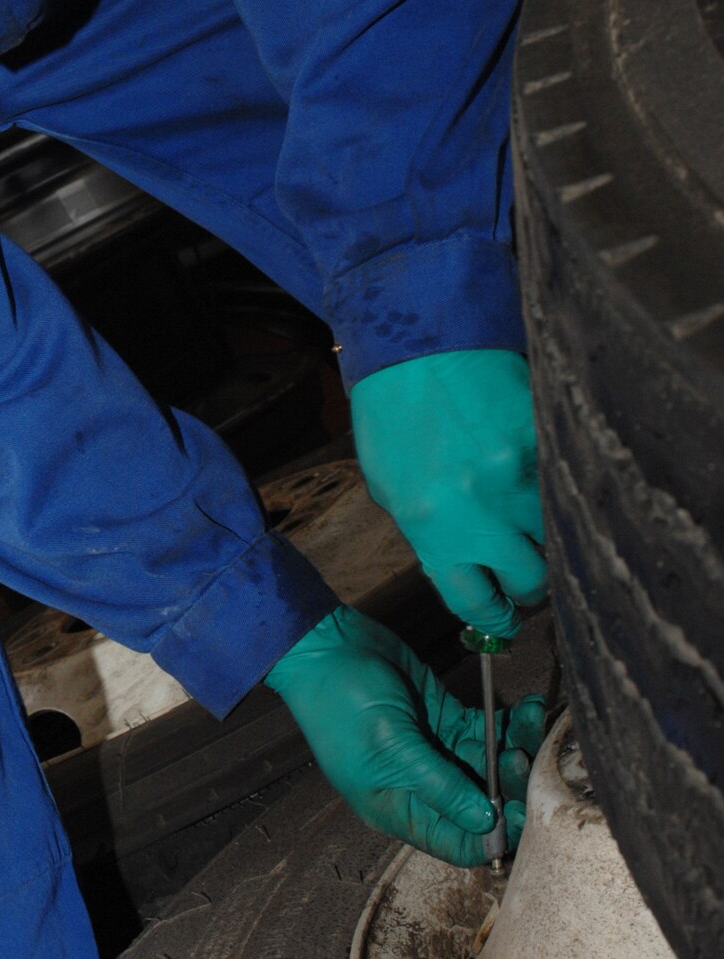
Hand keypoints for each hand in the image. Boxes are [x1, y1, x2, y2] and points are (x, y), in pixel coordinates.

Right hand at [266, 605, 545, 865]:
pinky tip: (528, 706)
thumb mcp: (390, 747)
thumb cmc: (342, 703)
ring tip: (531, 720)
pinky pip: (486, 732)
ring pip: (490, 766)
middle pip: (482, 805)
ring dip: (516, 748)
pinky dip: (509, 724)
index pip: (458, 844)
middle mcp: (420, 788)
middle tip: (525, 756)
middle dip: (511, 786)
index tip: (525, 812)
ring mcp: (435, 752)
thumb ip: (440, 786)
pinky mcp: (444, 719)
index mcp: (398, 809)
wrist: (324, 647)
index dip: (495, 836)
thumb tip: (486, 824)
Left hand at [350, 348, 546, 636]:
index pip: (478, 600)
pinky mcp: (543, 439)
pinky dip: (565, 489)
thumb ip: (430, 534)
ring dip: (554, 539)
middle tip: (529, 572)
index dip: (497, 615)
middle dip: (531, 583)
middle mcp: (479, 509)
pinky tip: (552, 481)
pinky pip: (569, 483)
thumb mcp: (391, 486)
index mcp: (432, 527)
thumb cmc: (393, 413)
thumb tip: (463, 571)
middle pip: (531, 579)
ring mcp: (517, 474)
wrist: (414, 342)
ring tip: (541, 528)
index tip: (506, 616)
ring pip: (559, 536)